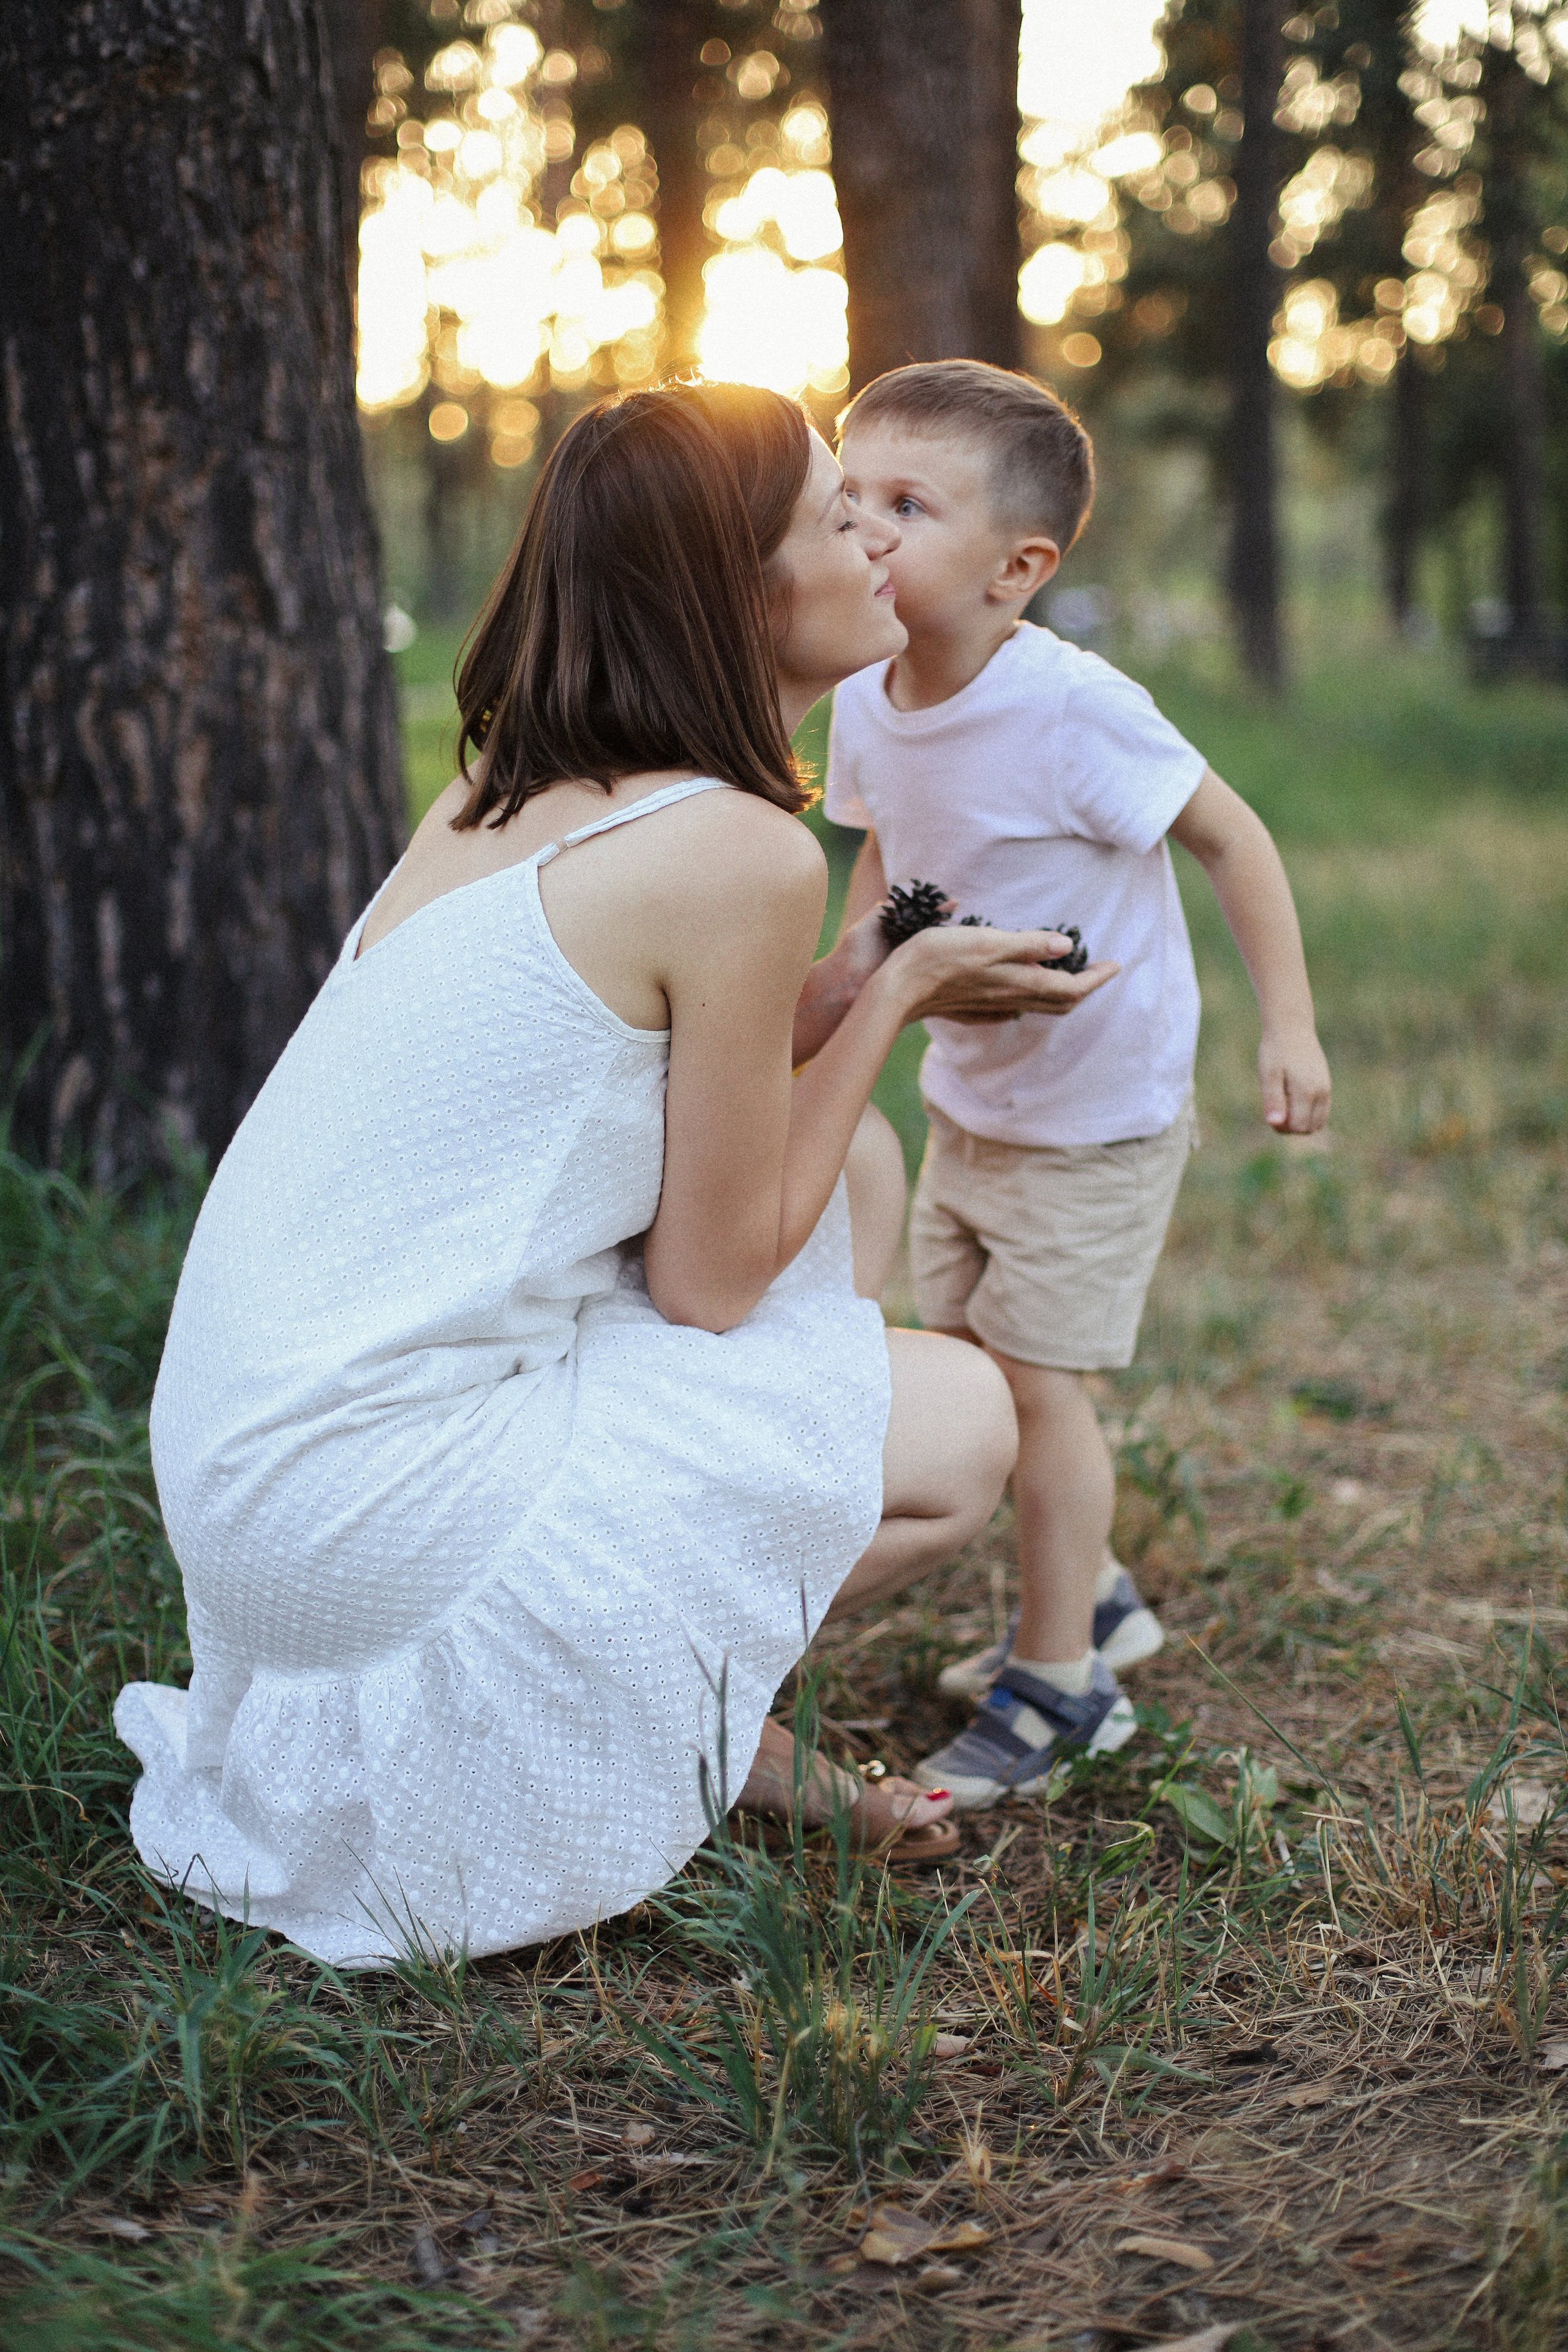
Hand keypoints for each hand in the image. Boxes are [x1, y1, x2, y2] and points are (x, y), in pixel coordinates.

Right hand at [885, 921, 1118, 1024]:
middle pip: (1059, 1003)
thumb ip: (1029, 945)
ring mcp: (990, 1007)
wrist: (895, 989)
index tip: (1115, 966)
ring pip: (1037, 1006)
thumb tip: (1068, 948)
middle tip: (1098, 972)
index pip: (1072, 989)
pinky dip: (1029, 997)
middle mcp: (1009, 999)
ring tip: (1067, 975)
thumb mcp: (988, 942)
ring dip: (1059, 993)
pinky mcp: (971, 1009)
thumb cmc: (938, 958)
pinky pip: (1011, 1008)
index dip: (1097, 978)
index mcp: (1019, 983)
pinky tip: (1022, 988)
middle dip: (1084, 989)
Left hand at [1260, 1026, 1330, 1132]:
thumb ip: (1272, 1100)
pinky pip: (1321, 1111)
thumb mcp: (1268, 1075)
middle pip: (1309, 1128)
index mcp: (1306, 1091)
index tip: (1270, 1113)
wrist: (1291, 1028)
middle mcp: (1321, 1092)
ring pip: (1317, 1122)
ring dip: (1301, 1121)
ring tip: (1284, 1103)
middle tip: (1276, 1108)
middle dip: (1291, 1127)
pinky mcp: (1326, 1085)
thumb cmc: (1276, 1051)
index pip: (1298, 1127)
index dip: (1282, 1127)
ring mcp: (1326, 1088)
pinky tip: (1293, 1099)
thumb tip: (1274, 1124)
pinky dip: (1308, 1113)